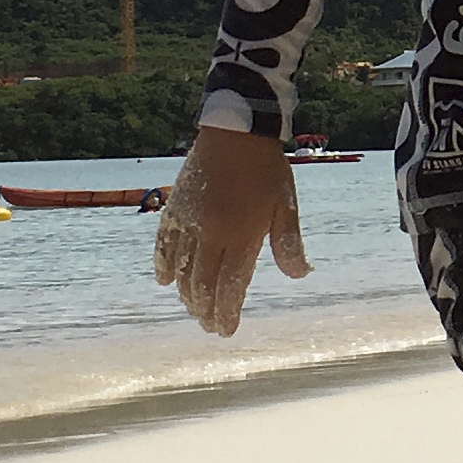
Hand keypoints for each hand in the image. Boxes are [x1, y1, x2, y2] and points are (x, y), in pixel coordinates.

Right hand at [153, 127, 308, 335]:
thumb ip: (288, 243)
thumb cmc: (267, 169)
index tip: (226, 331)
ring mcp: (190, 222)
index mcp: (242, 235)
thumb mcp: (287, 205)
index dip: (227, 311)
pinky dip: (163, 265)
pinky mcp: (175, 208)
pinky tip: (165, 281)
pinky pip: (164, 244)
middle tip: (210, 326)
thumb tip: (298, 275)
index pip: (231, 285)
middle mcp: (212, 234)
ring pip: (182, 269)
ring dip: (187, 295)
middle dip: (206, 310)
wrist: (236, 131)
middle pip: (203, 284)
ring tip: (193, 310)